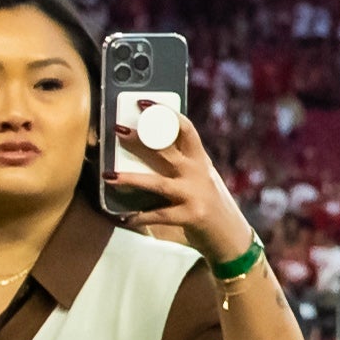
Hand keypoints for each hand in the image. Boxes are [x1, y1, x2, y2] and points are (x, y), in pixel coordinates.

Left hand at [107, 110, 252, 268]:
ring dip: (131, 179)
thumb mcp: (200, 179)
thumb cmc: (208, 203)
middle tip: (118, 130)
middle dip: (141, 140)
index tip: (143, 103)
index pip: (186, 129)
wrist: (230, 236)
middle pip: (166, 151)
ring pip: (158, 183)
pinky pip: (159, 215)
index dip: (165, 114)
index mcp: (200, 160)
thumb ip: (181, 165)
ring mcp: (195, 194)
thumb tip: (145, 147)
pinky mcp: (191, 216)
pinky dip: (139, 217)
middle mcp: (198, 173)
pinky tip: (124, 218)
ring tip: (109, 176)